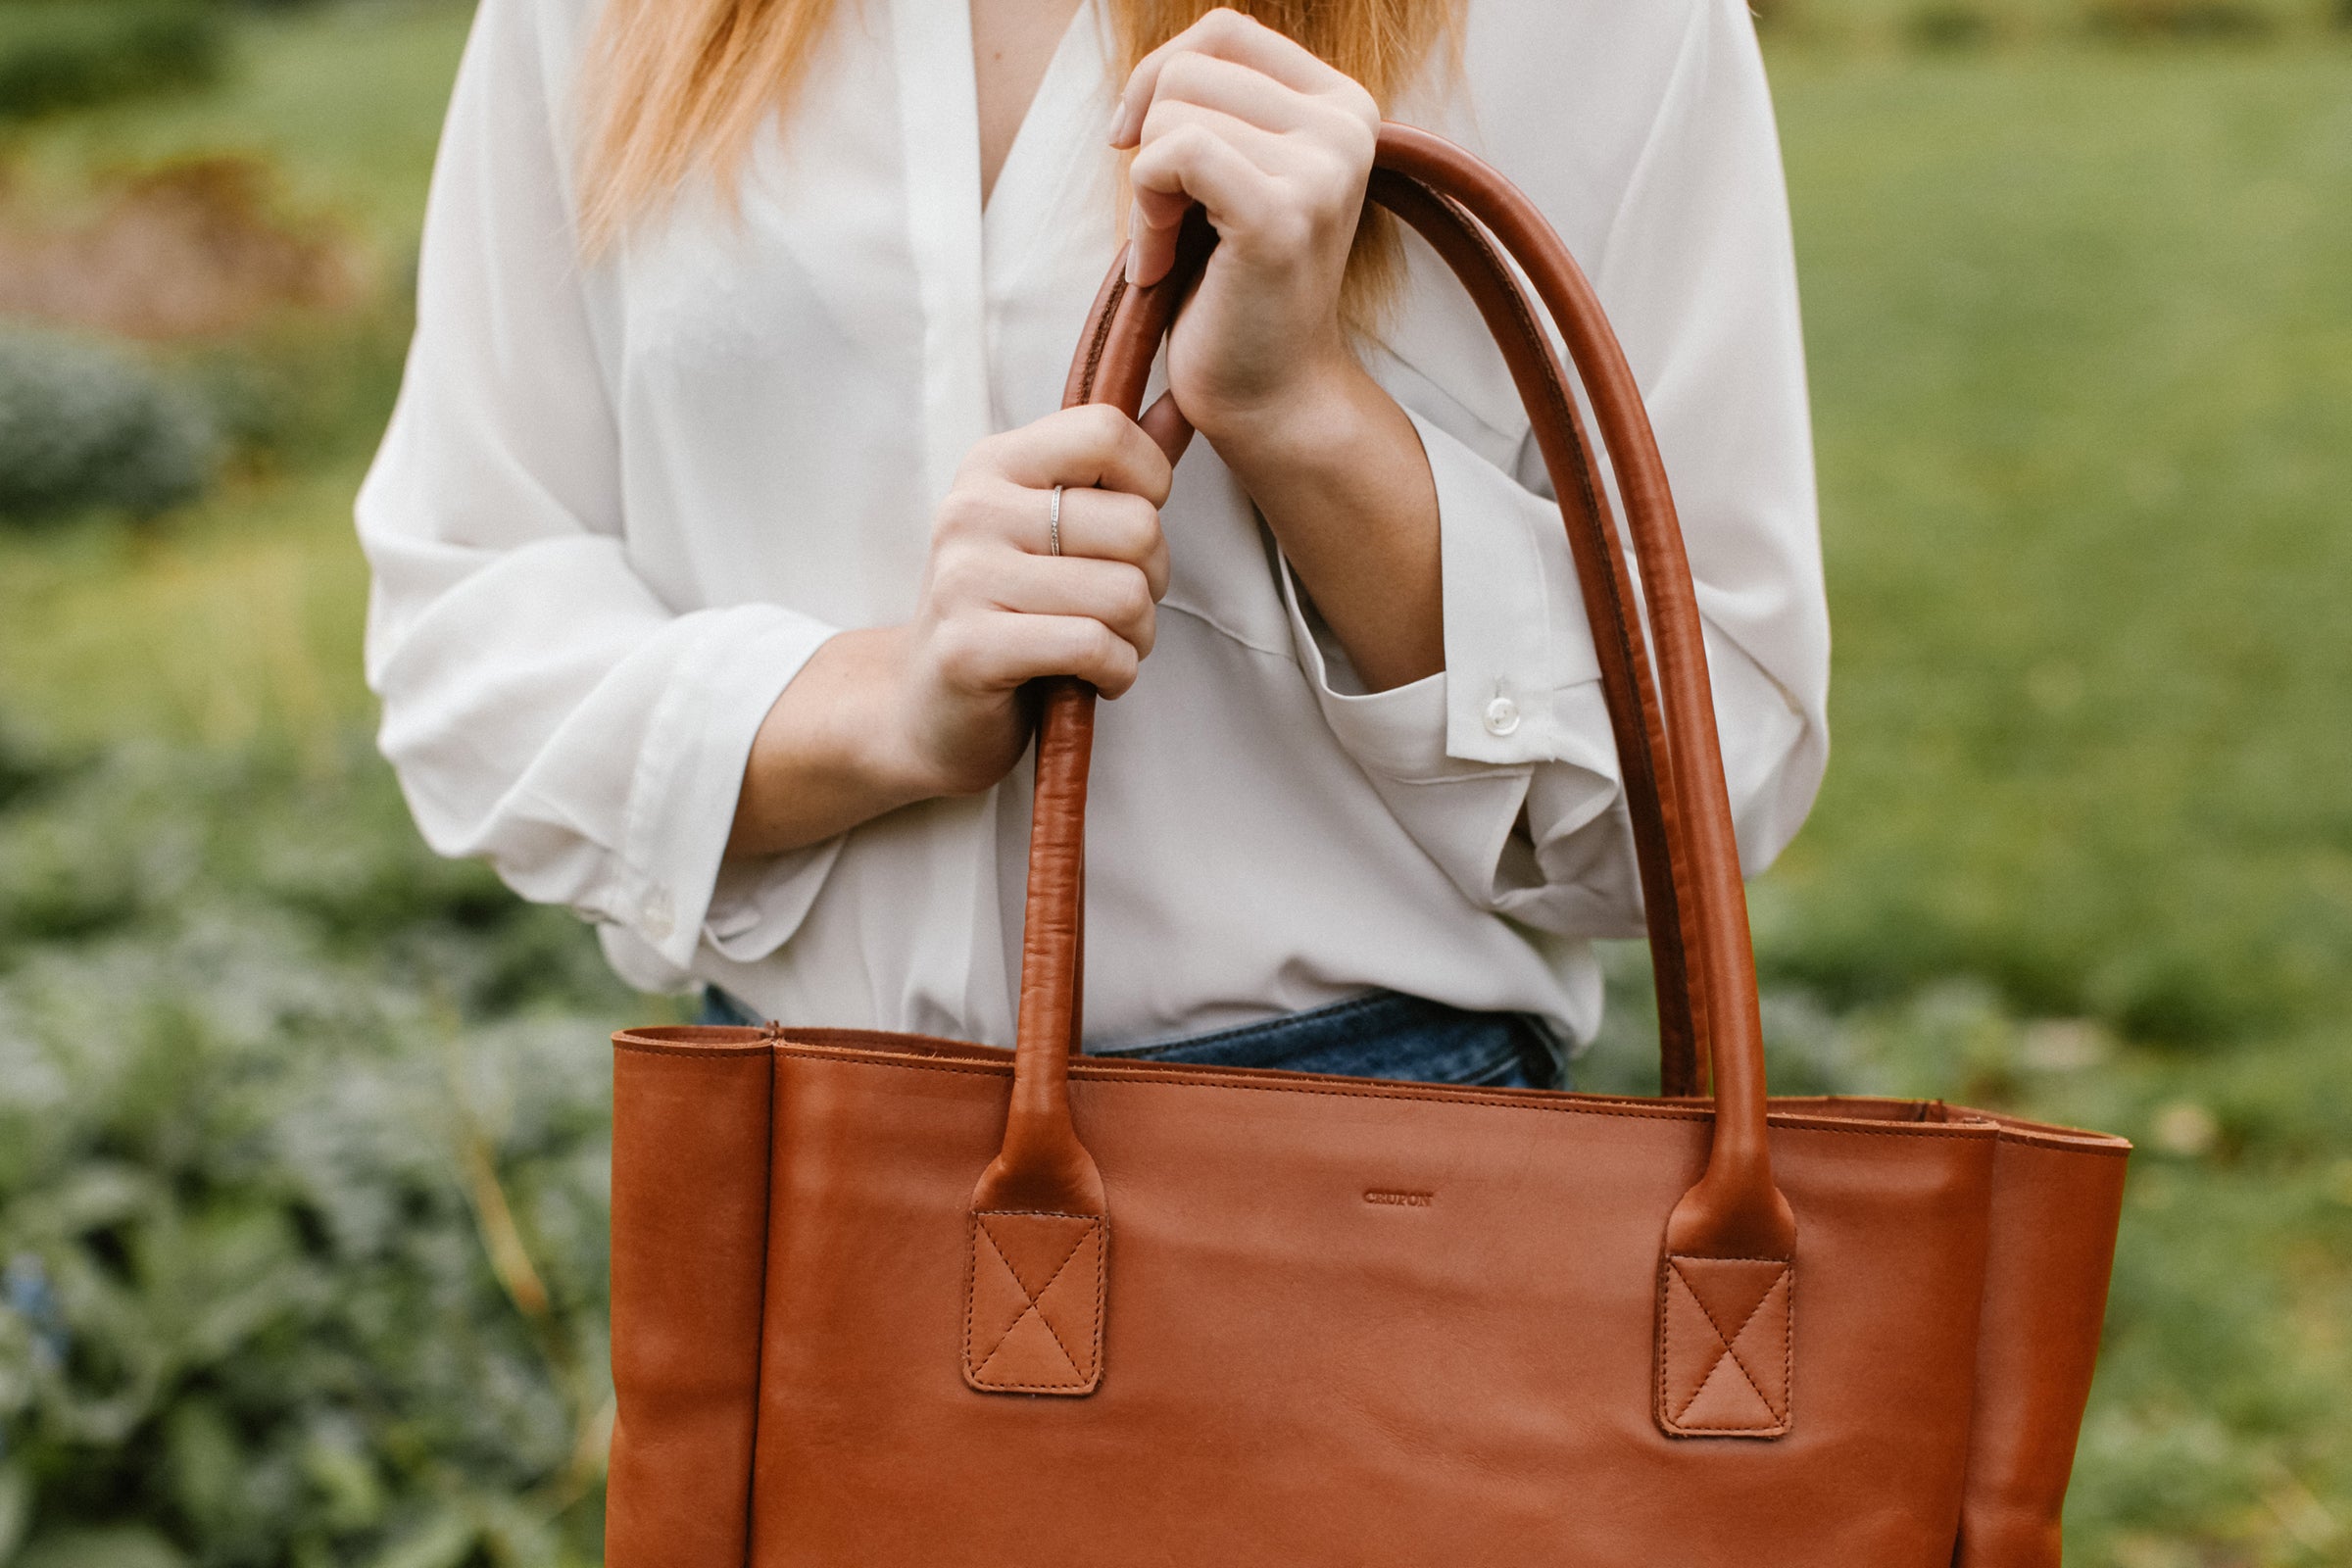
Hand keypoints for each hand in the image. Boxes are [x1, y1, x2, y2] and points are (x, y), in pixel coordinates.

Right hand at [729, 405, 1173, 858]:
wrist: (926, 708)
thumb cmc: (1007, 612)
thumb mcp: (1054, 527)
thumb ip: (1117, 470)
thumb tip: (1183, 402)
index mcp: (994, 465)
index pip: (1107, 431)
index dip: (1150, 484)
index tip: (1126, 532)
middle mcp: (973, 510)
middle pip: (1136, 523)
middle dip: (1152, 580)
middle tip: (1119, 607)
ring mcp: (965, 579)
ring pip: (1124, 594)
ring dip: (1138, 636)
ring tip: (1106, 644)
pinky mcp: (971, 648)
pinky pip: (1094, 647)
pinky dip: (1117, 673)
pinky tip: (1094, 678)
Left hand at [1110, 8, 1378, 444]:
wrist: (1269, 396)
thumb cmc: (1235, 289)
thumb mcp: (1235, 171)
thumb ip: (1221, 104)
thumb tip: (1155, 68)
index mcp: (1343, 105)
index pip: (1223, 31)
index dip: (1160, 79)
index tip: (1147, 150)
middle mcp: (1346, 127)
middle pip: (1189, 69)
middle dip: (1150, 144)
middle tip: (1169, 222)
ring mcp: (1322, 169)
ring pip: (1171, 111)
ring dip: (1146, 189)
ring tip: (1172, 248)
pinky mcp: (1281, 214)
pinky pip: (1171, 155)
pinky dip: (1145, 213)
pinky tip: (1160, 264)